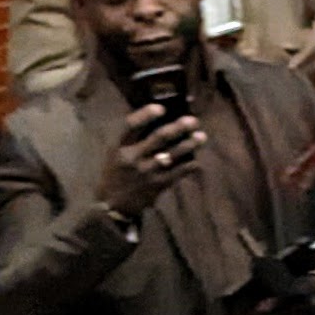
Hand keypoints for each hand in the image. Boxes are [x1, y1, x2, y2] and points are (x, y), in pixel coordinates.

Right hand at [101, 102, 202, 218]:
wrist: (112, 206)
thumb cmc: (116, 174)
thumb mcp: (116, 155)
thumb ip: (133, 141)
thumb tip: (158, 123)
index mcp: (119, 147)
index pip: (130, 126)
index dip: (145, 115)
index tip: (161, 108)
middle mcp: (133, 158)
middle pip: (158, 138)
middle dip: (178, 127)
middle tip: (193, 121)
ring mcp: (147, 172)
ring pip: (173, 154)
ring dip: (190, 144)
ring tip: (201, 136)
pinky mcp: (158, 185)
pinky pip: (179, 172)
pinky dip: (190, 165)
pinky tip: (197, 160)